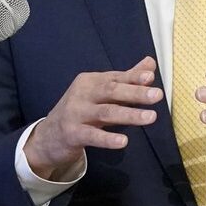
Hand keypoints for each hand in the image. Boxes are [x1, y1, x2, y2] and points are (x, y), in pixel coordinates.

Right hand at [24, 57, 162, 179]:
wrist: (48, 136)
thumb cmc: (80, 111)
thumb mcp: (100, 94)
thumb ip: (126, 79)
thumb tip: (150, 64)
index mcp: (90, 81)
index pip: (116, 78)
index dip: (134, 77)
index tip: (151, 77)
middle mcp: (82, 93)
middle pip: (111, 91)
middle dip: (135, 93)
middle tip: (157, 95)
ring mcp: (75, 113)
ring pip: (105, 112)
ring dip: (129, 114)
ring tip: (150, 117)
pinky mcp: (71, 133)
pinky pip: (92, 136)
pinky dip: (108, 138)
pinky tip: (123, 141)